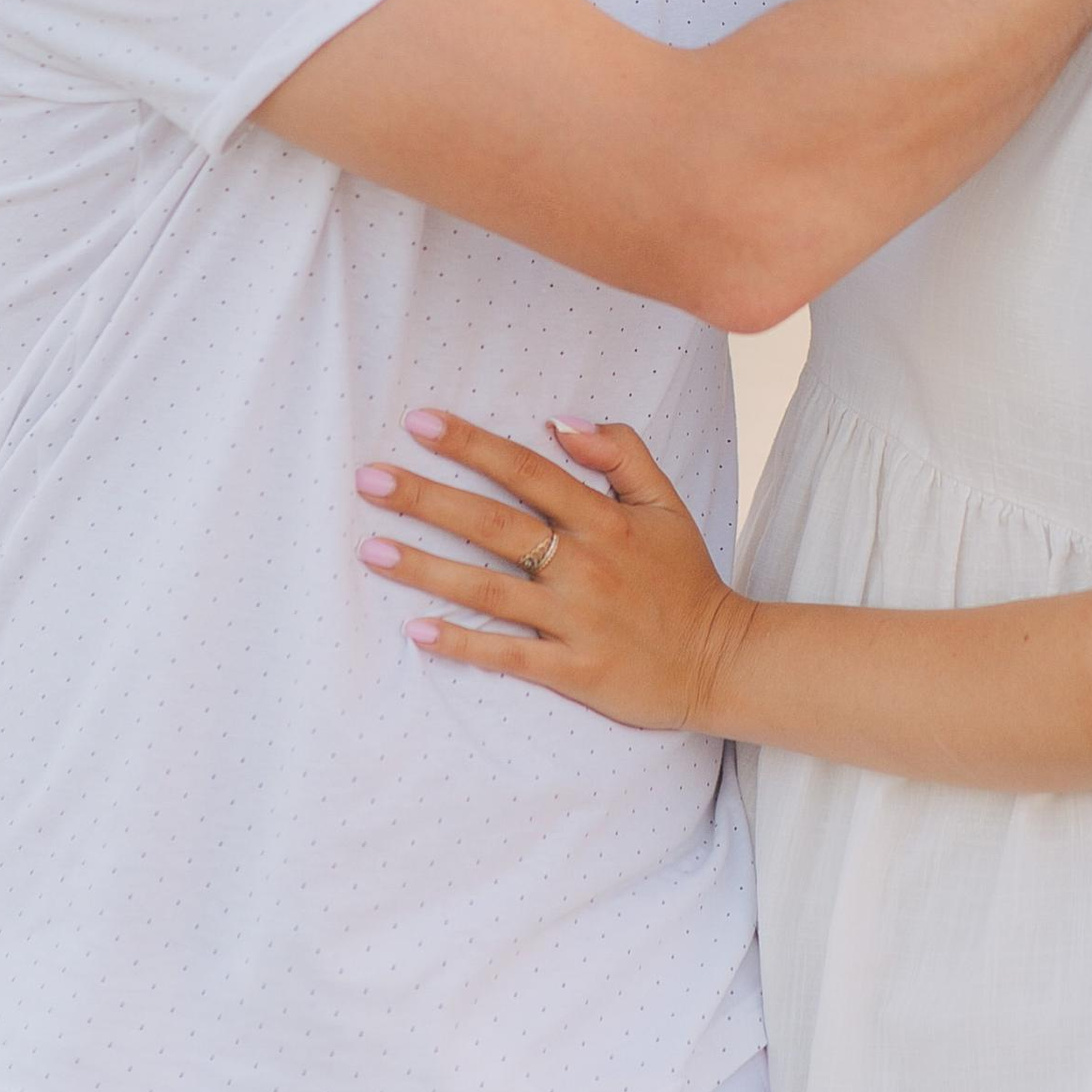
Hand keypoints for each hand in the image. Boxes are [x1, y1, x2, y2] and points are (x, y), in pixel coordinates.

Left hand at [356, 411, 752, 733]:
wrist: (721, 659)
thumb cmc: (684, 577)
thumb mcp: (666, 502)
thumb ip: (621, 452)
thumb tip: (562, 421)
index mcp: (605, 518)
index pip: (528, 470)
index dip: (473, 445)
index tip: (420, 422)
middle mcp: (584, 564)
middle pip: (495, 524)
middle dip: (428, 498)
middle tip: (370, 479)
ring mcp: (575, 619)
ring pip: (489, 589)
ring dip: (427, 569)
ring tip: (372, 549)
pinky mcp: (573, 670)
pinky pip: (508, 655)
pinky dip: (463, 644)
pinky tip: (417, 631)